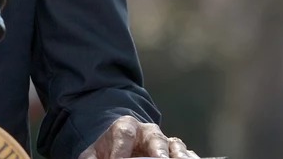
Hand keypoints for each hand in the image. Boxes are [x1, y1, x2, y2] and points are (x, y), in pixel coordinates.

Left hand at [79, 116, 198, 158]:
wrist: (118, 144)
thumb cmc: (105, 151)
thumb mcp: (93, 153)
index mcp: (124, 126)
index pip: (124, 134)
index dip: (122, 149)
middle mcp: (146, 131)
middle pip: (154, 137)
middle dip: (158, 150)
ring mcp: (162, 141)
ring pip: (173, 144)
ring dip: (179, 155)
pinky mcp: (173, 151)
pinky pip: (184, 152)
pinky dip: (189, 156)